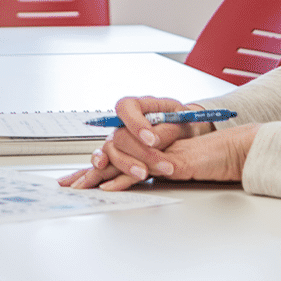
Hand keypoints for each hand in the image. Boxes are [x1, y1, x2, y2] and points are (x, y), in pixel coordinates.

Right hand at [58, 95, 215, 190]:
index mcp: (138, 106)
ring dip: (126, 164)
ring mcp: (119, 140)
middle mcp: (123, 123)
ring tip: (143, 174)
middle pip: (120, 135)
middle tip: (162, 165)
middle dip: (140, 152)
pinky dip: (97, 166)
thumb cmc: (181, 122)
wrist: (184, 134)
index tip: (152, 139)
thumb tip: (154, 140)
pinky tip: (96, 172)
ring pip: (111, 151)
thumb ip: (167, 128)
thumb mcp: (181, 119)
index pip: (127, 108)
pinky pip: (104, 161)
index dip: (135, 123)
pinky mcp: (119, 156)